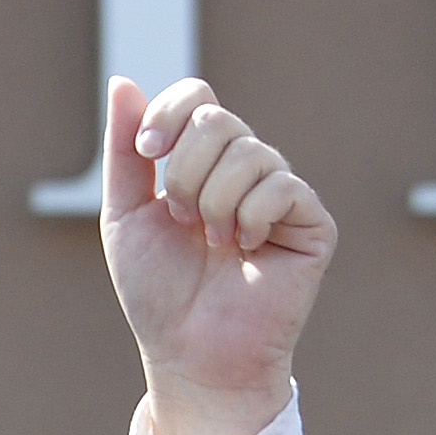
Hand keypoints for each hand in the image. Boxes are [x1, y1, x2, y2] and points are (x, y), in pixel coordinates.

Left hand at [101, 77, 335, 434]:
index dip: (171, 114)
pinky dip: (250, 219)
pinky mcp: (312, 221)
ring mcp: (281, 192)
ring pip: (249, 153)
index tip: (147, 152)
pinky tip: (247, 250)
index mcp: (203, 163)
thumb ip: (126, 152)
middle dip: (185, 173)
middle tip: (182, 221)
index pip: (198, 99)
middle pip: (218, 122)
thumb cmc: (158, 293)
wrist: (190, 353)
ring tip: (215, 245)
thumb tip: (123, 81)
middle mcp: (246, 169)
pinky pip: (281, 186)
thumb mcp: (126, 216)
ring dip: (213, 205)